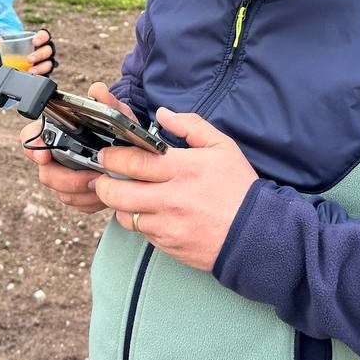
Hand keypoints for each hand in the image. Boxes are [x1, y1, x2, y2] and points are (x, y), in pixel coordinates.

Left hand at [0, 28, 57, 75]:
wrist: (15, 58)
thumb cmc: (15, 47)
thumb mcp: (6, 42)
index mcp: (39, 39)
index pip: (45, 35)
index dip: (42, 38)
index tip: (34, 42)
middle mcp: (45, 50)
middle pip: (48, 51)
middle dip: (40, 55)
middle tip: (29, 59)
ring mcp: (45, 62)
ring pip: (49, 64)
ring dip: (41, 68)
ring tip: (30, 72)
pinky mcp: (43, 73)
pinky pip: (46, 75)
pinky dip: (40, 77)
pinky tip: (33, 79)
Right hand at [21, 82, 128, 213]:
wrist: (132, 150)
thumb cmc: (118, 128)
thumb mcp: (117, 114)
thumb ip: (107, 102)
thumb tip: (98, 90)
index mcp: (58, 131)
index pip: (30, 137)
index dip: (33, 147)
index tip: (44, 156)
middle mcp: (55, 155)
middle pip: (46, 173)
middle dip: (68, 179)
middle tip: (91, 177)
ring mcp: (64, 176)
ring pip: (61, 192)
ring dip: (83, 192)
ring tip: (104, 184)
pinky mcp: (75, 193)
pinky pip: (76, 203)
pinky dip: (90, 201)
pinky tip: (105, 194)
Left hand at [93, 107, 257, 272]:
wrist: (257, 234)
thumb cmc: (240, 188)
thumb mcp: (222, 146)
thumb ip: (190, 126)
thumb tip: (163, 114)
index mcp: (182, 169)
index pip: (132, 162)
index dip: (112, 157)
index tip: (106, 155)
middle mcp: (171, 198)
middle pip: (117, 193)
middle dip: (103, 184)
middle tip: (103, 177)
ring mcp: (168, 225)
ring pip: (125, 216)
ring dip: (121, 205)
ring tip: (128, 196)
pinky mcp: (168, 245)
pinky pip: (142, 233)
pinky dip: (141, 222)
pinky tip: (151, 213)